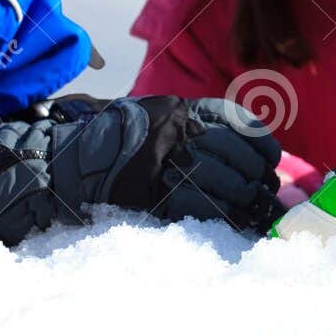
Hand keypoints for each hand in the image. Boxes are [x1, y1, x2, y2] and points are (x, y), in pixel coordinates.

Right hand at [0, 95, 281, 243]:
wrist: (65, 164)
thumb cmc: (116, 145)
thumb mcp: (157, 122)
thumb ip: (196, 131)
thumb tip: (251, 158)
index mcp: (178, 110)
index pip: (235, 122)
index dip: (260, 144)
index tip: (270, 161)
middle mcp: (173, 132)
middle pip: (235, 155)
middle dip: (257, 180)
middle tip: (268, 197)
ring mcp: (161, 164)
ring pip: (223, 184)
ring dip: (245, 202)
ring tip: (256, 214)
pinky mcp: (152, 196)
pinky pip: (199, 210)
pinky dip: (222, 220)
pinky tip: (235, 226)